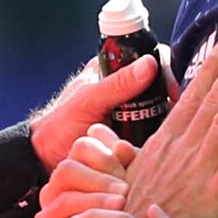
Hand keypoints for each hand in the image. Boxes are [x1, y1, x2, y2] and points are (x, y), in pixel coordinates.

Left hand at [28, 54, 157, 170]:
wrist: (45, 160)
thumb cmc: (58, 126)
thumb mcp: (88, 101)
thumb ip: (117, 83)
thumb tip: (149, 64)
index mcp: (110, 72)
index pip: (147, 58)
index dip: (163, 69)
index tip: (170, 88)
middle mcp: (122, 91)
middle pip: (157, 87)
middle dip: (168, 100)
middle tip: (173, 114)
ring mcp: (128, 115)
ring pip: (158, 111)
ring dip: (165, 120)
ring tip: (169, 131)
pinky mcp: (129, 137)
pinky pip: (151, 134)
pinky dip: (157, 139)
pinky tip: (162, 146)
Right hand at [34, 123, 136, 217]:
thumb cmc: (135, 207)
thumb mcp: (134, 180)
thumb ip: (129, 161)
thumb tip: (122, 146)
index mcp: (79, 163)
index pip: (83, 146)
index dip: (106, 158)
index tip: (127, 172)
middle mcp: (60, 182)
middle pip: (68, 169)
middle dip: (99, 181)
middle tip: (124, 191)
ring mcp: (49, 206)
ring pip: (64, 198)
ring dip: (93, 202)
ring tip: (119, 206)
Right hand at [124, 33, 217, 217]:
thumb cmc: (130, 215)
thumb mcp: (127, 176)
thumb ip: (131, 156)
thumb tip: (115, 139)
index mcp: (165, 142)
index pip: (191, 96)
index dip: (210, 68)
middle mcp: (182, 149)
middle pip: (213, 99)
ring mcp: (198, 170)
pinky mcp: (212, 196)